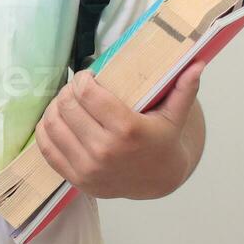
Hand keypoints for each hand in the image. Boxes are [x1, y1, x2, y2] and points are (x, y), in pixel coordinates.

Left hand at [33, 61, 204, 200]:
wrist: (157, 182)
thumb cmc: (162, 142)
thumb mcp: (175, 115)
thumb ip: (184, 88)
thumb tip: (198, 62)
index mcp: (128, 130)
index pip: (88, 93)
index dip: (83, 79)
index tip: (89, 76)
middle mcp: (105, 151)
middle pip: (68, 106)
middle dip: (69, 90)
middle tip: (77, 88)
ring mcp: (88, 168)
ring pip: (54, 124)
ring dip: (55, 107)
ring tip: (67, 101)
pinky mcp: (76, 179)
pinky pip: (47, 148)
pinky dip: (46, 129)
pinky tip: (55, 118)